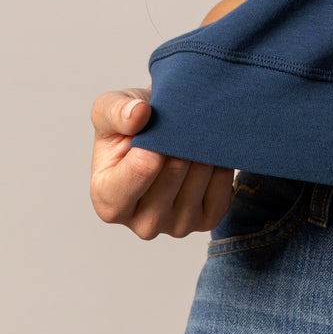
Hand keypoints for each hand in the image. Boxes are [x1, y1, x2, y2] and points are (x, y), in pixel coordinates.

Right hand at [89, 85, 233, 239]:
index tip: (158, 123)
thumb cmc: (132, 126)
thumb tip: (138, 114)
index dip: (156, 140)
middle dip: (181, 139)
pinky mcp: (206, 221)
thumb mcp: (109, 108)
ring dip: (202, 148)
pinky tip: (207, 153)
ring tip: (191, 135)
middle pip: (176, 170)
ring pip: (201, 177)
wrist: (163, 132)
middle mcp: (142, 223)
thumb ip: (115, 110)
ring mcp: (176, 226)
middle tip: (179, 123)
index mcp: (108, 200)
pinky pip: (222, 189)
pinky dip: (219, 165)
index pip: (142, 168)